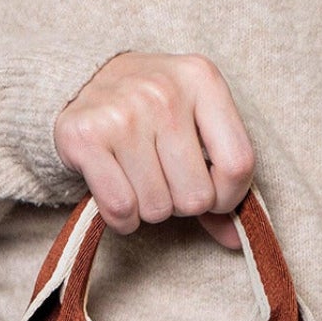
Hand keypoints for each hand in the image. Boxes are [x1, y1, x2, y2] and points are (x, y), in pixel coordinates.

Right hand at [54, 52, 254, 249]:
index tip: (211, 194)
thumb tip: (236, 240)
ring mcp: (123, 113)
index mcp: (202, 80)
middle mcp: (164, 92)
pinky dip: (122, 219)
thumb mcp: (194, 126)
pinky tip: (118, 194)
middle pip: (195, 197)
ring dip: (148, 209)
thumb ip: (220, 180)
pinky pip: (122, 209)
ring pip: (157, 208)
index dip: (228, 198)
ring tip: (137, 179)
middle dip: (180, 204)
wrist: (83, 81)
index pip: (238, 165)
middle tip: (163, 180)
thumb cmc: (150, 112)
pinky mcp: (86, 137)